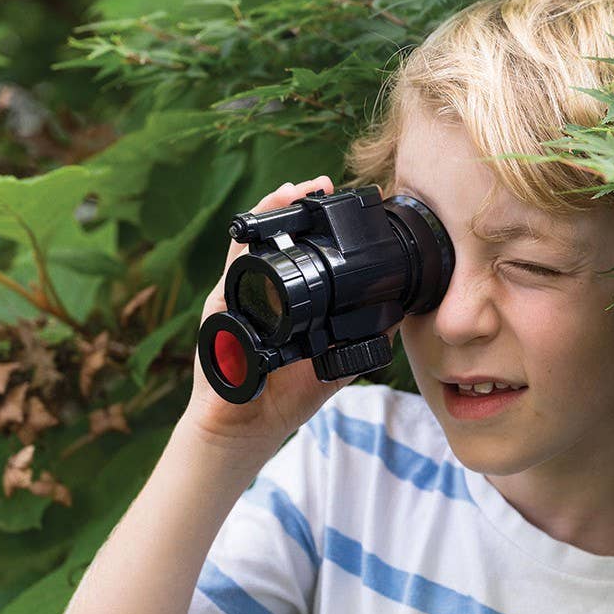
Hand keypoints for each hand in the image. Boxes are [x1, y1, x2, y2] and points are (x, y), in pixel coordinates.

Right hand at [183, 176, 353, 456]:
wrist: (246, 429)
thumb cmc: (286, 394)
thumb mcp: (332, 363)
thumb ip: (358, 337)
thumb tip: (397, 313)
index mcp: (280, 299)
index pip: (291, 250)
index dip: (308, 221)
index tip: (332, 196)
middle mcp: (253, 293)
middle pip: (265, 237)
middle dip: (285, 205)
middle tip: (313, 184)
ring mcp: (232, 303)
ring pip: (244, 249)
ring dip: (263, 218)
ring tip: (285, 194)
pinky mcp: (217, 322)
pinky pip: (226, 285)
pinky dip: (238, 261)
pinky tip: (250, 237)